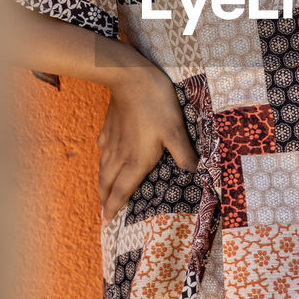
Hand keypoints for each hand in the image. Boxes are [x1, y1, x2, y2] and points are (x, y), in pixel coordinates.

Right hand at [96, 61, 199, 223]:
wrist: (129, 77)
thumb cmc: (155, 104)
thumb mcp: (175, 129)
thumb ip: (184, 153)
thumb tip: (195, 171)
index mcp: (136, 160)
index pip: (122, 190)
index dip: (114, 207)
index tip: (108, 221)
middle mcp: (120, 155)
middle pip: (108, 183)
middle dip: (106, 200)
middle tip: (105, 213)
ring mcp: (111, 141)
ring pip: (103, 168)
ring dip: (102, 184)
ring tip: (103, 193)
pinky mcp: (108, 127)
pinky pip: (103, 151)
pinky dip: (103, 161)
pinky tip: (105, 157)